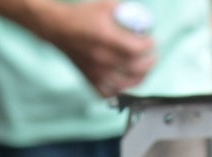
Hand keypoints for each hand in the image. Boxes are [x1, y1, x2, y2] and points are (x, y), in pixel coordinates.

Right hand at [30, 1, 156, 97]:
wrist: (58, 28)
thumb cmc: (82, 15)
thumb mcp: (107, 5)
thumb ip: (127, 13)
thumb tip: (144, 21)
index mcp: (105, 37)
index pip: (135, 48)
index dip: (148, 46)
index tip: (152, 42)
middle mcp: (100, 57)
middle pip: (134, 68)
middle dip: (149, 63)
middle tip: (153, 56)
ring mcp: (94, 71)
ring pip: (124, 84)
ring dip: (140, 79)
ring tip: (145, 71)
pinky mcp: (89, 78)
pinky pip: (108, 93)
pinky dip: (120, 91)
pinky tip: (126, 83)